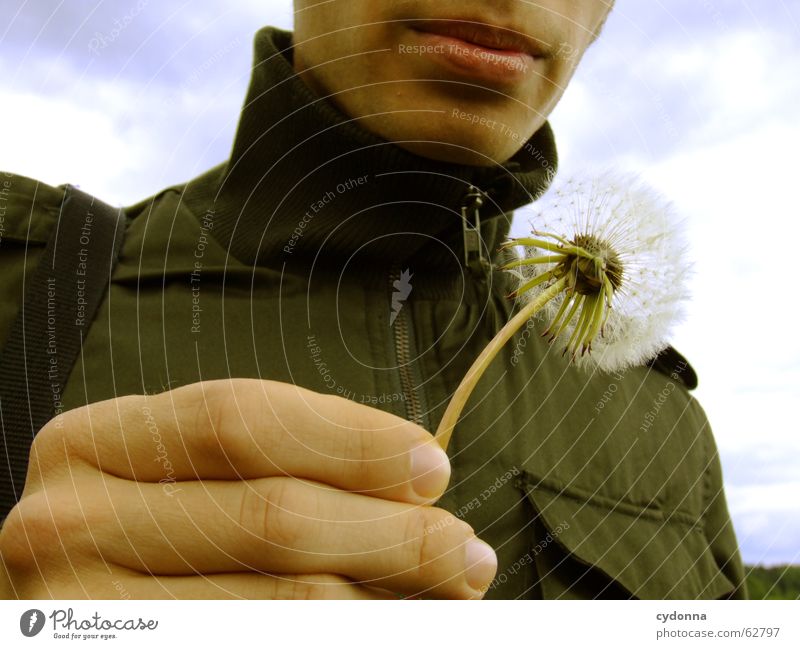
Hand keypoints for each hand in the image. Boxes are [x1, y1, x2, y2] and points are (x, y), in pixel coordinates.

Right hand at [0, 379, 496, 598]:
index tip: (434, 464)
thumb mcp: (191, 473)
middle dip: (393, 533)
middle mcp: (67, 521)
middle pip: (273, 513)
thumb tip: (418, 477)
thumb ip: (282, 461)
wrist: (71, 608)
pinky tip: (390, 620)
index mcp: (92, 440)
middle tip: (466, 549)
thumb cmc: (148, 526)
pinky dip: (347, 630)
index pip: (242, 419)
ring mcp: (82, 612)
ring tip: (451, 590)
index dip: (353, 440)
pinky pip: (264, 645)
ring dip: (388, 596)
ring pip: (283, 598)